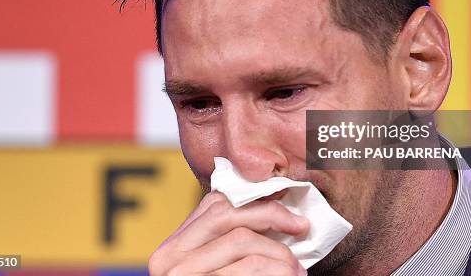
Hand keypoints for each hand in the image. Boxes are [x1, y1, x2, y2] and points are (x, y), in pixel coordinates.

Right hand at [148, 191, 309, 274]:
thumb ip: (229, 244)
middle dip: (272, 216)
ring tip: (298, 268)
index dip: (253, 200)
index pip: (215, 204)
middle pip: (228, 215)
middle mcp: (169, 258)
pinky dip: (276, 270)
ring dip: (279, 252)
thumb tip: (275, 212)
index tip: (284, 208)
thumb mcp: (216, 269)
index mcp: (173, 247)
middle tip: (301, 227)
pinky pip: (247, 268)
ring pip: (241, 240)